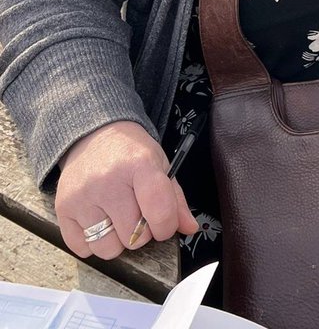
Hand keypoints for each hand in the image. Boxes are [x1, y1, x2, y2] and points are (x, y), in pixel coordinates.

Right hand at [56, 120, 198, 257]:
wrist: (93, 134)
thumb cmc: (130, 153)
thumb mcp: (159, 164)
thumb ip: (175, 198)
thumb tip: (190, 228)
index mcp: (139, 164)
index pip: (159, 210)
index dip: (166, 226)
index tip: (164, 224)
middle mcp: (108, 180)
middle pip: (134, 237)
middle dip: (142, 233)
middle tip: (138, 214)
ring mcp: (82, 196)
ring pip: (108, 249)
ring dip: (117, 241)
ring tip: (117, 218)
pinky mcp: (63, 209)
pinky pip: (83, 249)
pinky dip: (93, 243)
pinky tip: (98, 220)